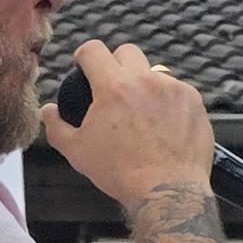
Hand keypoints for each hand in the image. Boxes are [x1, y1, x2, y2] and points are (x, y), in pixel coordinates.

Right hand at [41, 40, 214, 213]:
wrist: (166, 191)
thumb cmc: (121, 173)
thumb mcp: (77, 152)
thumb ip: (57, 126)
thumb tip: (48, 111)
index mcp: (113, 88)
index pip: (93, 50)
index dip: (84, 56)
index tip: (84, 66)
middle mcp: (145, 80)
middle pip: (127, 52)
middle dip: (116, 64)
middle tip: (113, 88)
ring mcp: (173, 88)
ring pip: (154, 72)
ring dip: (144, 85)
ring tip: (141, 114)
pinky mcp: (194, 101)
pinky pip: (177, 91)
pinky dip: (168, 103)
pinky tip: (163, 126)